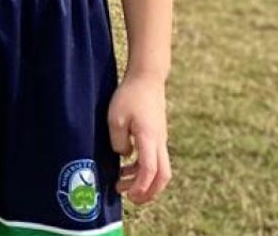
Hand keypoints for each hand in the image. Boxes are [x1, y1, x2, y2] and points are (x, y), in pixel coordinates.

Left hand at [109, 73, 169, 204]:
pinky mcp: (157, 136)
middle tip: (131, 199)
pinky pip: (154, 159)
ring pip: (160, 169)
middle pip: (163, 176)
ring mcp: (160, 140)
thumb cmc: (129, 96)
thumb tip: (123, 156)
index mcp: (149, 138)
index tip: (128, 193)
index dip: (141, 185)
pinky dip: (142, 169)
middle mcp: (159, 142)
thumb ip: (118, 140)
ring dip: (144, 181)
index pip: (150, 169)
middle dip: (149, 192)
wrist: (147, 79)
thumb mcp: (115, 117)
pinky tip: (125, 168)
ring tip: (121, 185)